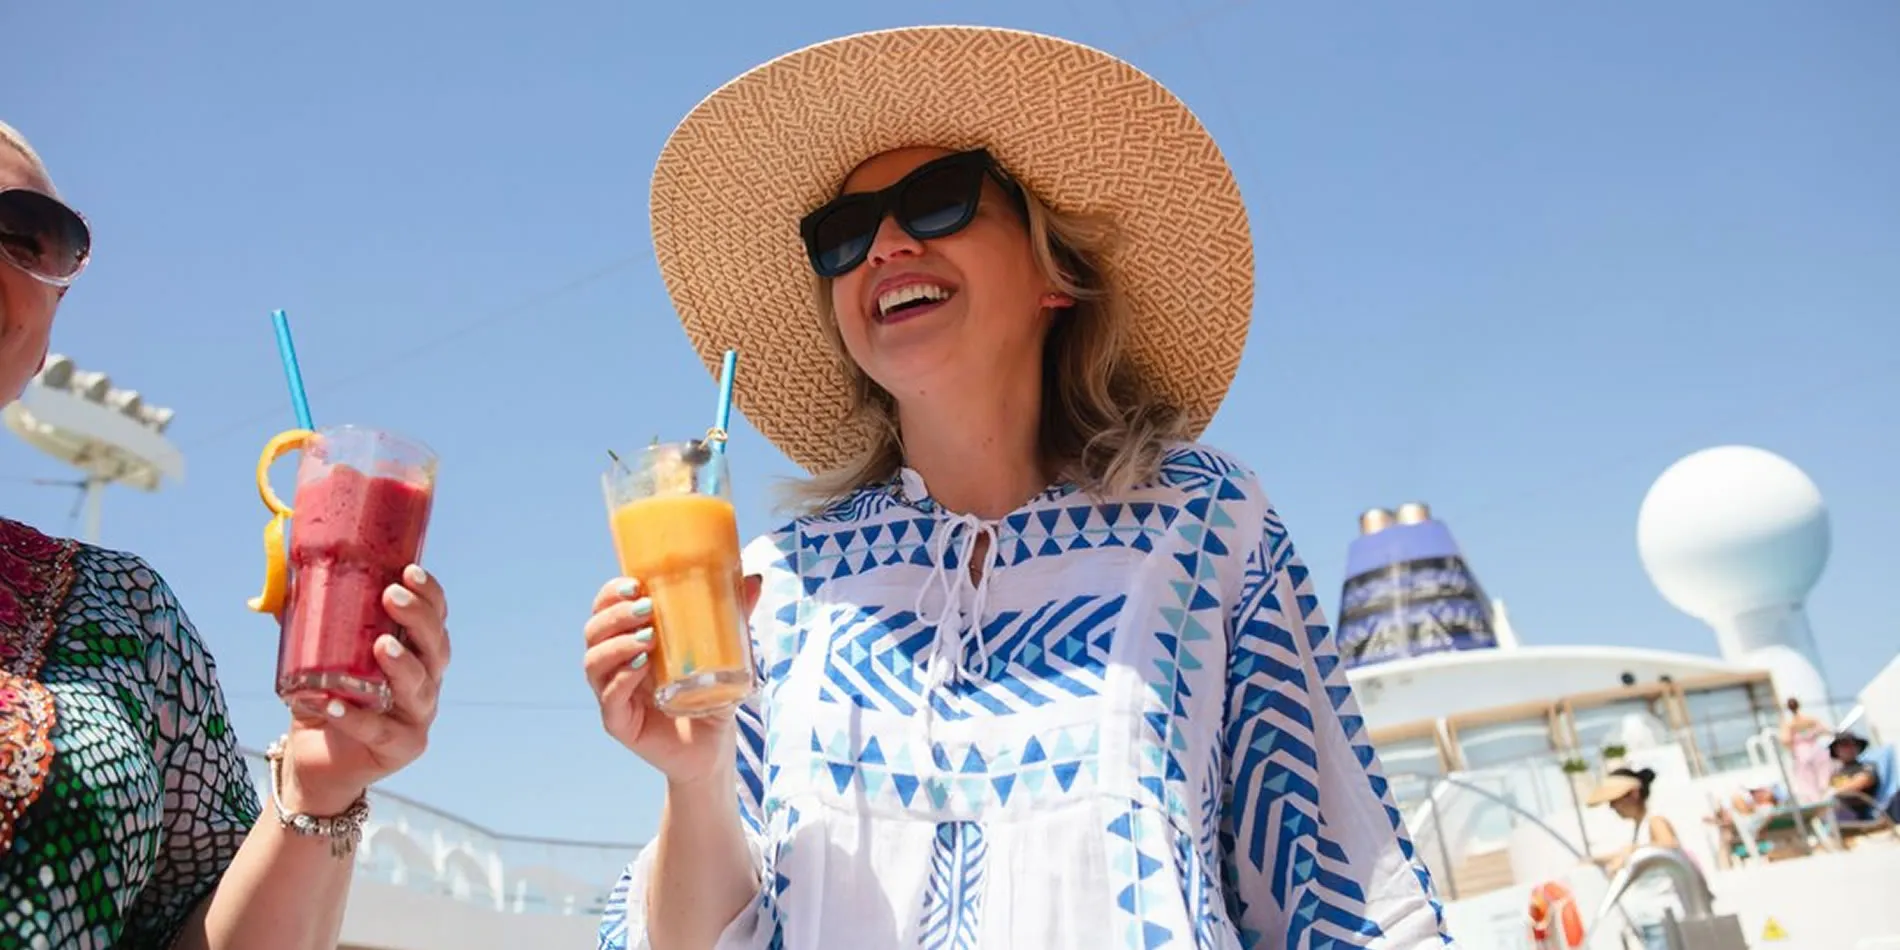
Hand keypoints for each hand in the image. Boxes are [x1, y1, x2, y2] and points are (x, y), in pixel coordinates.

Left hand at [281, 563, 450, 813]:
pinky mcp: (401, 749)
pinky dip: (358, 718)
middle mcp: (425, 683)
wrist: (315, 762)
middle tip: (392, 597)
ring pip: (419, 688)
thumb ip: (306, 622)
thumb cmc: (324, 700)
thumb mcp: (315, 657)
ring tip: (382, 646)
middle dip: (419, 619)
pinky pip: (381, 731)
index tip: (409, 571)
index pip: (435, 620)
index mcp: (416, 655)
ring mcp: (417, 717)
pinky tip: (337, 705)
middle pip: (436, 649)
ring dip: (403, 665)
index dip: (429, 595)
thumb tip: (281, 579)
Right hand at [583, 574, 759, 785]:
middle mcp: (615, 666)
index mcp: (630, 642)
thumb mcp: (724, 654)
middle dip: (614, 615)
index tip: (634, 583)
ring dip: (617, 644)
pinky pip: (609, 698)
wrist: (712, 749)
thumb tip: (753, 579)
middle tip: (645, 608)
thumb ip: (733, 618)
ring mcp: (613, 695)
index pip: (605, 610)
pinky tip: (642, 667)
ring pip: (593, 662)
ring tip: (648, 637)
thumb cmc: (710, 697)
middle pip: (593, 632)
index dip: (611, 594)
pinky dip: (622, 679)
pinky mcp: (619, 723)